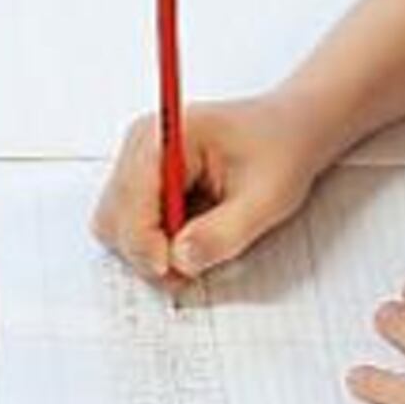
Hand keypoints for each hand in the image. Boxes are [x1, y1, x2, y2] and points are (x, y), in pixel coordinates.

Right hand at [90, 91, 347, 283]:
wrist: (290, 132)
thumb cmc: (282, 151)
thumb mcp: (267, 198)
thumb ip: (223, 233)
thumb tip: (180, 260)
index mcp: (167, 136)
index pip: (131, 200)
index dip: (145, 243)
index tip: (173, 270)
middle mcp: (141, 146)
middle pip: (114, 218)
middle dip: (147, 253)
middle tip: (190, 271)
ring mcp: (136, 166)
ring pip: (118, 229)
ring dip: (152, 251)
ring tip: (197, 251)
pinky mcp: (142, 184)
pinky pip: (131, 229)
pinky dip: (157, 244)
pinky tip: (192, 236)